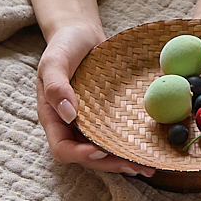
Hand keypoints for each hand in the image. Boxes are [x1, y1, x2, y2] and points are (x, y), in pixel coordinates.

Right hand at [36, 22, 151, 177]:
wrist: (81, 34)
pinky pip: (115, 136)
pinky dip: (129, 146)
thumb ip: (56, 86)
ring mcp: (88, 123)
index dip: (78, 155)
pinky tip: (147, 150)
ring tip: (147, 167)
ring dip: (122, 161)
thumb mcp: (54, 61)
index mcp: (52, 117)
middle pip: (86, 156)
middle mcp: (69, 126)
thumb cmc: (64, 45)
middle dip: (109, 164)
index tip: (98, 152)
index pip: (61, 148)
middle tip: (134, 166)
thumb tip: (69, 113)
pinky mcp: (105, 117)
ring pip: (102, 151)